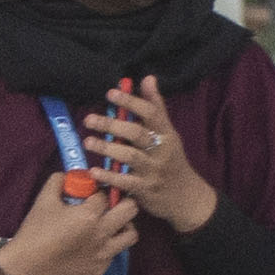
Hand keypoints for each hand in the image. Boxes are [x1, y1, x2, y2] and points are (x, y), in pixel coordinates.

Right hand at [0, 169, 139, 274]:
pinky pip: (114, 254)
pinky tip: (91, 246)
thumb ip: (57, 183)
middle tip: (110, 204)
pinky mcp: (99, 270)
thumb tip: (67, 175)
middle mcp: (102, 234)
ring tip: (109, 225)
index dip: (98, 190)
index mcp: (88, 215)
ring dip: (123, 226)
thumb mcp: (42, 202)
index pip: (105, 194)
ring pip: (131, 234)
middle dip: (122, 202)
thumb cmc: (32, 235)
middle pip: (130, 209)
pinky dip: (107, 247)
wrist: (23, 270)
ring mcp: (103, 254)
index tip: (91, 193)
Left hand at [85, 80, 216, 231]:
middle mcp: (162, 150)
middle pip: (137, 133)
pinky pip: (125, 182)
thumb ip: (155, 107)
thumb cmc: (171, 159)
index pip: (152, 113)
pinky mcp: (145, 189)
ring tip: (88, 141)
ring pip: (131, 156)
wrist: (186, 196)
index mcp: (167, 133)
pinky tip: (93, 170)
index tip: (110, 93)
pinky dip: (109, 176)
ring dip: (108, 148)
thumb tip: (148, 78)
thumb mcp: (167, 133)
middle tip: (89, 119)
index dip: (131, 102)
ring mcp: (154, 170)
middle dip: (112, 124)